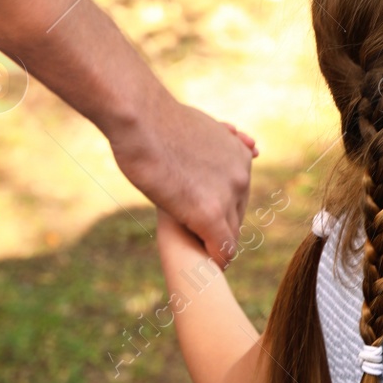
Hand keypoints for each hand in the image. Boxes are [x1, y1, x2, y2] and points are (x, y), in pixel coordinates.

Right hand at [111, 100, 256, 267]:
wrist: (140, 118)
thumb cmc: (158, 121)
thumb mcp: (201, 126)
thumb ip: (221, 139)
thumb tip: (242, 143)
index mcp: (240, 155)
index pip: (239, 194)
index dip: (222, 208)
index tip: (208, 219)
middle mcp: (241, 176)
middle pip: (237, 216)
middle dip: (222, 229)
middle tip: (208, 243)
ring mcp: (226, 195)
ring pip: (231, 234)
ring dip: (218, 246)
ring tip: (207, 258)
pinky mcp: (207, 214)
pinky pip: (223, 247)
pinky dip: (217, 258)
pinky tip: (211, 265)